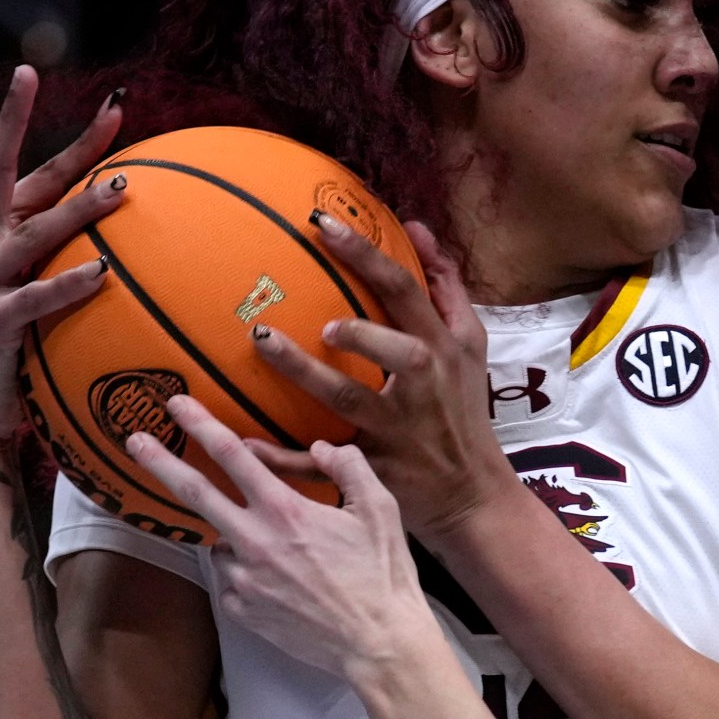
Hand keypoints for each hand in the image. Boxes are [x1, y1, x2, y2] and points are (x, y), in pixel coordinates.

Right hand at [0, 66, 129, 447]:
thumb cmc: (11, 351)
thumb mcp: (34, 296)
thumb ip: (67, 264)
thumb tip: (132, 246)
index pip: (21, 167)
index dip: (43, 125)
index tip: (67, 84)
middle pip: (5, 171)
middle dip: (29, 126)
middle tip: (94, 106)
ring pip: (33, 233)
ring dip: (79, 209)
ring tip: (121, 190)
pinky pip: (35, 299)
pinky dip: (68, 285)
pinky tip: (103, 273)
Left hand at [124, 395, 438, 680]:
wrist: (378, 644)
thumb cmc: (384, 575)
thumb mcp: (380, 509)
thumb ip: (349, 467)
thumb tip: (320, 447)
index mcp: (286, 510)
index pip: (231, 454)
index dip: (200, 424)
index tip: (175, 403)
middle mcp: (254, 540)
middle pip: (194, 493)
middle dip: (159, 461)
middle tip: (133, 441)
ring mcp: (242, 578)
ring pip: (219, 542)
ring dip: (233, 535)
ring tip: (277, 552)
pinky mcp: (240, 610)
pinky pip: (232, 579)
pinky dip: (245, 572)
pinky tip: (279, 582)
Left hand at [243, 216, 521, 541]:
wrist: (472, 493)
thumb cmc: (463, 410)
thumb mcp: (470, 345)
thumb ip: (445, 285)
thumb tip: (416, 227)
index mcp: (439, 348)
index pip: (405, 292)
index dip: (366, 255)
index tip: (322, 224)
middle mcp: (420, 386)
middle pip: (393, 351)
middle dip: (358, 331)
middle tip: (314, 311)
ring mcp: (394, 429)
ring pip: (348, 399)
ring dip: (305, 372)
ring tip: (262, 343)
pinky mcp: (372, 469)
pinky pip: (322, 463)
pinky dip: (284, 458)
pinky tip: (245, 442)